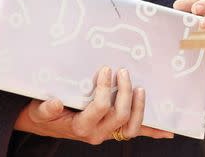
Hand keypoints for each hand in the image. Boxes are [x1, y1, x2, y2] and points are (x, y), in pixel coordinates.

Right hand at [13, 67, 173, 142]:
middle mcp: (96, 133)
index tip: (105, 70)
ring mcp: (108, 132)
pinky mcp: (114, 129)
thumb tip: (54, 103)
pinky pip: (135, 132)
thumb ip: (45, 109)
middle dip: (124, 92)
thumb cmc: (43, 114)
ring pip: (131, 128)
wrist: (46, 124)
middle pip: (119, 116)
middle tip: (123, 72)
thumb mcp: (38, 110)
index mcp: (80, 126)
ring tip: (140, 89)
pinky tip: (166, 132)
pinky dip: (152, 131)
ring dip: (140, 108)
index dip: (104, 89)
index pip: (99, 109)